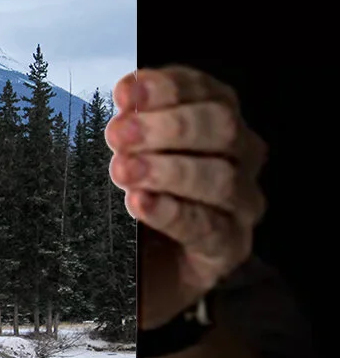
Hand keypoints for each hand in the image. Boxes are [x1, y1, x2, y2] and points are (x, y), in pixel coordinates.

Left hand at [105, 66, 266, 328]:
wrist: (140, 269)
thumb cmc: (133, 196)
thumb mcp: (126, 155)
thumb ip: (128, 128)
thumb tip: (122, 100)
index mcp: (214, 120)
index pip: (204, 91)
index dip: (166, 88)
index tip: (124, 93)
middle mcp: (239, 156)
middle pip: (221, 128)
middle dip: (167, 127)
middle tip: (117, 135)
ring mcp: (240, 203)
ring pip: (221, 177)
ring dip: (167, 170)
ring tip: (122, 172)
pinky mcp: (230, 246)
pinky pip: (208, 227)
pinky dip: (171, 213)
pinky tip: (140, 204)